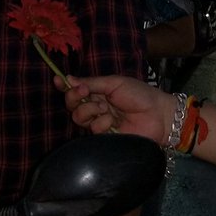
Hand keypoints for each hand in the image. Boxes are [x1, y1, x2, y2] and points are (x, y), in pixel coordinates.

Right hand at [55, 75, 169, 143]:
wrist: (158, 114)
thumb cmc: (140, 95)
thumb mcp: (114, 83)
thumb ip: (92, 83)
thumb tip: (68, 79)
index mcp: (98, 92)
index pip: (75, 89)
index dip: (64, 86)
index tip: (57, 80)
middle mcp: (96, 107)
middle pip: (72, 105)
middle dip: (74, 97)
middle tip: (84, 92)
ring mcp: (100, 122)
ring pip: (78, 118)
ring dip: (90, 110)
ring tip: (105, 107)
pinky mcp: (105, 137)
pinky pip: (92, 129)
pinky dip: (101, 122)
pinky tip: (113, 121)